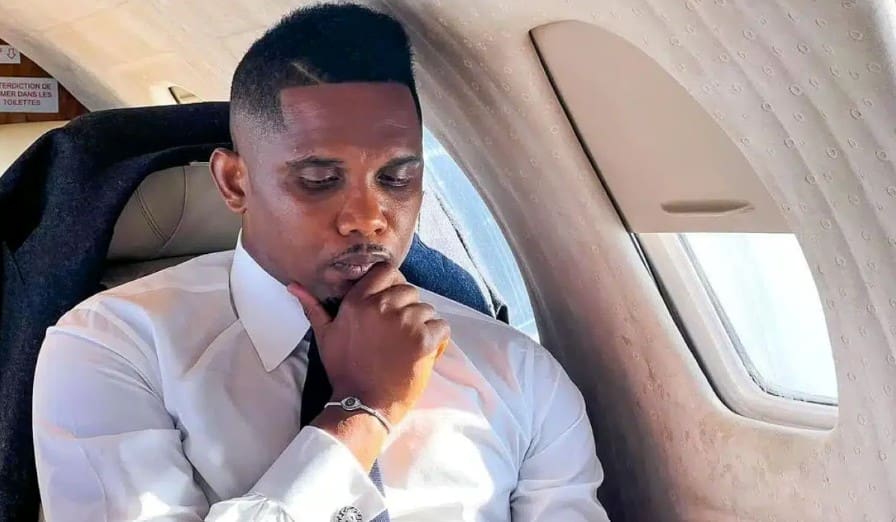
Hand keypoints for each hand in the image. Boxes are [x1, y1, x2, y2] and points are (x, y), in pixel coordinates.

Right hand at [288, 263, 450, 426]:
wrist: (363, 404)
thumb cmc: (344, 370)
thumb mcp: (324, 336)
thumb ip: (313, 307)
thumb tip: (293, 286)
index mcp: (358, 301)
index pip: (387, 270)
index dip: (393, 283)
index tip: (391, 303)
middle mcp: (382, 306)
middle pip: (409, 290)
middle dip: (408, 308)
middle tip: (398, 333)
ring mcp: (405, 322)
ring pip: (426, 309)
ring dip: (423, 325)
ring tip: (408, 346)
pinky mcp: (423, 340)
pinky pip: (441, 327)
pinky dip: (438, 339)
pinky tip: (425, 353)